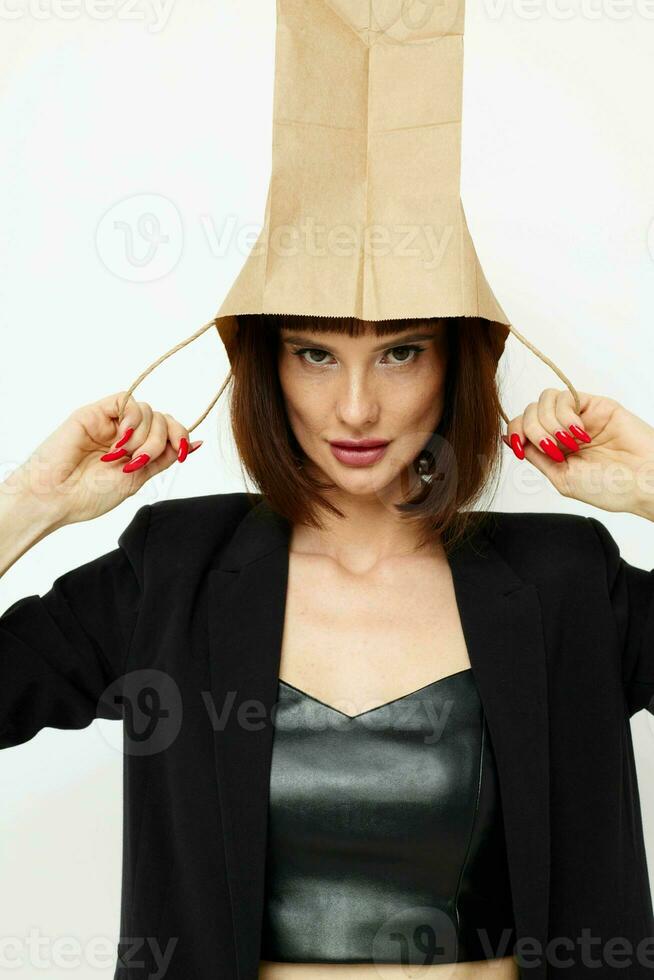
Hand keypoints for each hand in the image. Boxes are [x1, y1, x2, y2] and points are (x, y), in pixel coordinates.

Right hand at [4, 391, 202, 526]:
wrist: (56, 497)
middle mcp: (126, 433)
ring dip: (143, 437)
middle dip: (159, 442)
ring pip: (148, 411)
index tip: (181, 453)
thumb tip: (195, 444)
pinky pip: (126, 399)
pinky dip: (132, 418)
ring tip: (121, 456)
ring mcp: (111, 422)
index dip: (181, 436)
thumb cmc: (89, 495)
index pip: (170, 429)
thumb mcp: (138, 478)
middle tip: (138, 462)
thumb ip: (165, 458)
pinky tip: (121, 438)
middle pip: (162, 419)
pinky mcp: (95, 412)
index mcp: (137, 449)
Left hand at [502, 389, 653, 517]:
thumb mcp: (562, 478)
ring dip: (550, 424)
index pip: (521, 428)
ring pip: (543, 401)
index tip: (521, 449)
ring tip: (571, 444)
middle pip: (528, 412)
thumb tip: (509, 439)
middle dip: (534, 431)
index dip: (515, 433)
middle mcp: (563, 430)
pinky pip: (565, 396)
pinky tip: (580, 433)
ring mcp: (578, 416)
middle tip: (556, 450)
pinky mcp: (594, 404)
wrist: (644, 482)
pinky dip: (564, 415)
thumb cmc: (611, 487)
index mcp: (553, 449)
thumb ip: (536, 456)